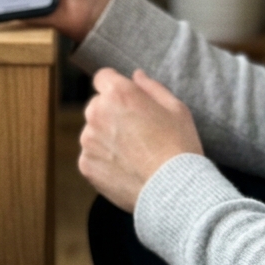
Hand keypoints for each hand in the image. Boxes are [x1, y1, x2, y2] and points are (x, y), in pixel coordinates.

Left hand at [78, 69, 202, 212]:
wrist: (174, 189)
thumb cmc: (179, 146)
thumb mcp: (176, 108)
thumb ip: (151, 87)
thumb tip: (136, 75)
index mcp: (118, 94)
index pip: (103, 78)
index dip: (115, 86)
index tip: (126, 100)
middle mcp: (96, 113)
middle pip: (97, 105)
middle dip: (112, 113)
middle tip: (137, 132)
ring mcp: (88, 139)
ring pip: (93, 131)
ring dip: (106, 137)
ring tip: (134, 154)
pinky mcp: (85, 164)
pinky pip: (91, 156)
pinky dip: (104, 160)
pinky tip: (126, 168)